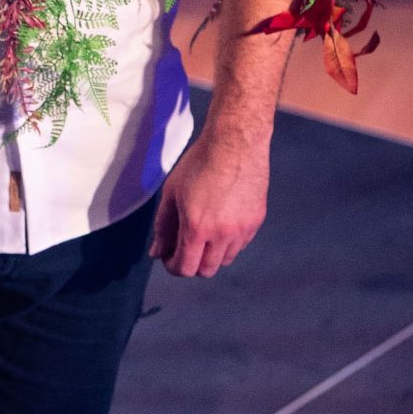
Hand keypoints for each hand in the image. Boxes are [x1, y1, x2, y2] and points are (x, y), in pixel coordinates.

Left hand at [149, 122, 271, 277]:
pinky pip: (240, 244)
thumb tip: (156, 252)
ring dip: (211, 254)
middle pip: (206, 270)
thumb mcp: (172, 193)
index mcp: (197, 228)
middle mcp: (222, 234)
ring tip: (203, 232)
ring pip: (225, 260)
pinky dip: (228, 242)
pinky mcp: (256, 221)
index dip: (173, 266)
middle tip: (184, 247)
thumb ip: (163, 226)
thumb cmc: (200, 163)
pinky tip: (221, 222)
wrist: (235, 143)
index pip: (185, 268)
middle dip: (191, 263)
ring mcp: (242, 229)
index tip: (169, 256)